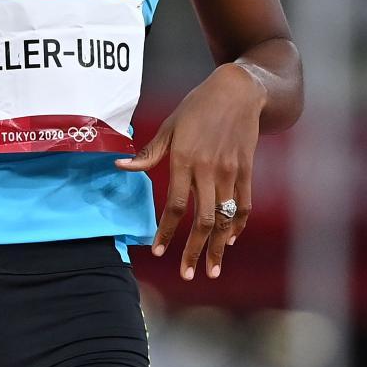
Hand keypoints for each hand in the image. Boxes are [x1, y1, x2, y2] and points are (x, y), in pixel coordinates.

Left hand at [115, 63, 264, 279]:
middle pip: (202, 220)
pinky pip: (242, 206)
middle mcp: (209, 170)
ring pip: (224, 219)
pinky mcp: (246, 171)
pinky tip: (228, 240)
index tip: (157, 252)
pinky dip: (236, 226)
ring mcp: (230, 172)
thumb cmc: (197, 107)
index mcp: (185, 160)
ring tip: (211, 270)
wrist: (237, 92)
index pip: (175, 206)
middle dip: (194, 251)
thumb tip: (121, 167)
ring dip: (217, 248)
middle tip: (187, 275)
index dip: (166, 232)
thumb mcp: (169, 126)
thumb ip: (148, 153)